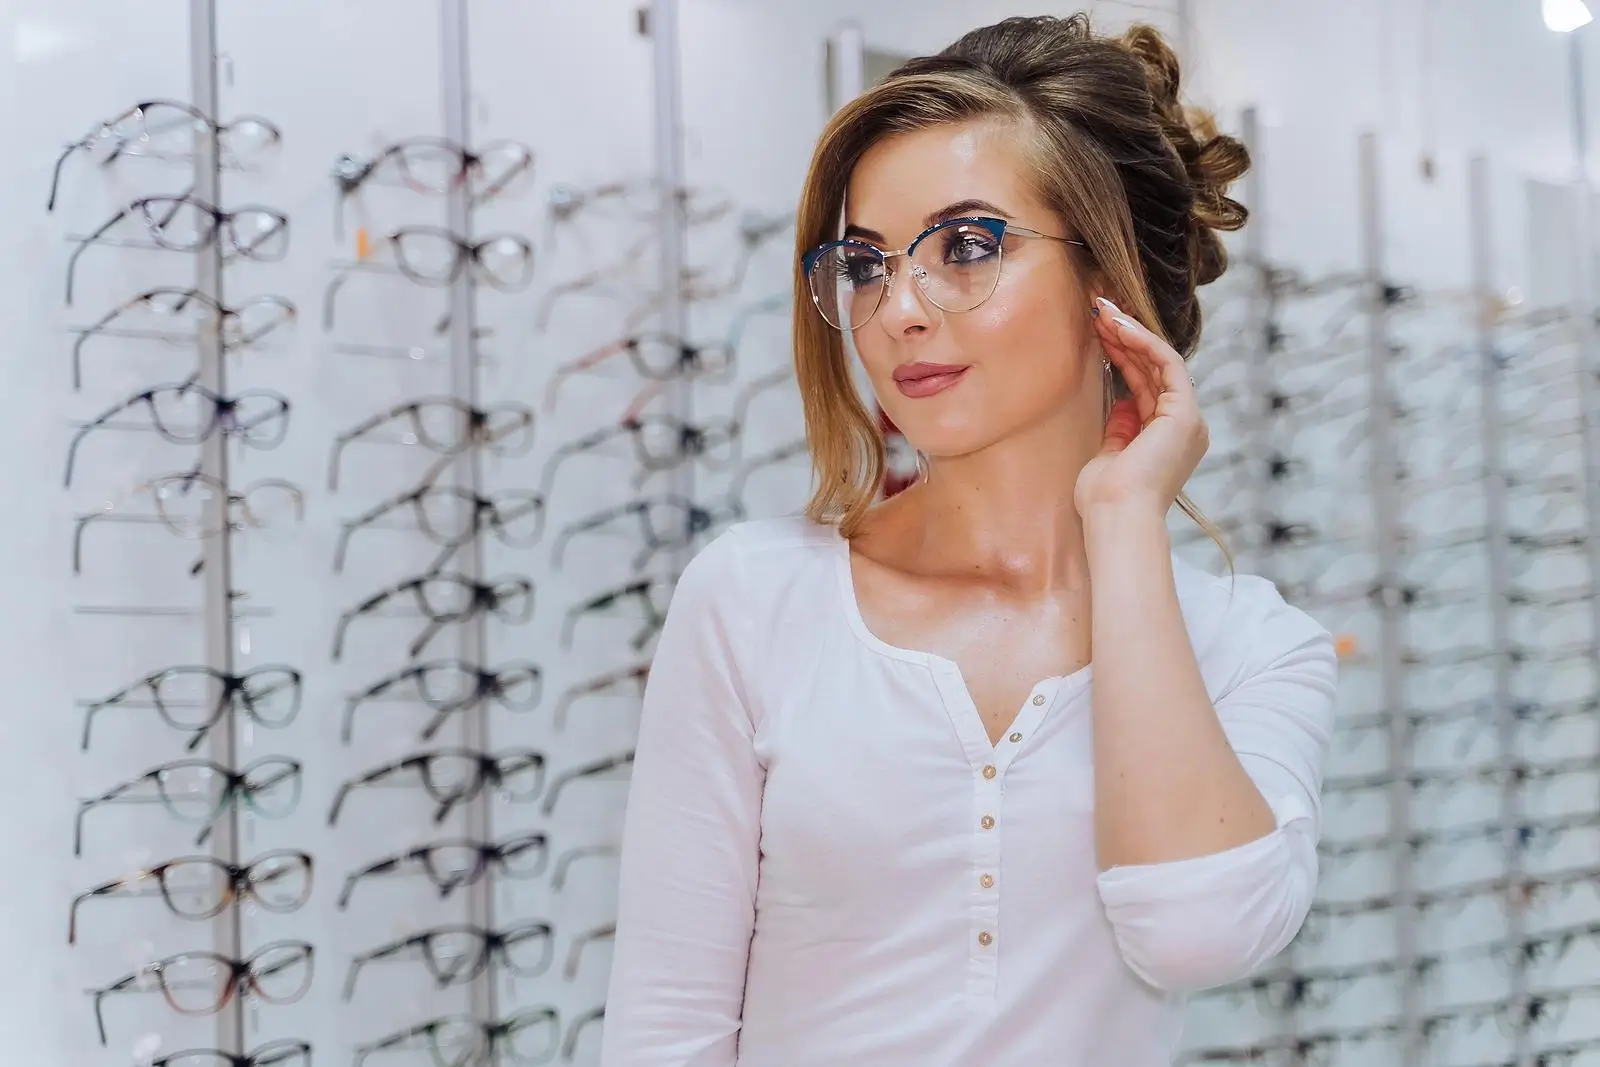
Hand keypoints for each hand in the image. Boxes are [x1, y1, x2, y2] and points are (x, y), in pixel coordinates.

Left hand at [1074, 297, 1208, 516]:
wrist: (1115, 516)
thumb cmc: (1105, 498)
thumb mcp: (1111, 454)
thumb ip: (1121, 427)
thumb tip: (1122, 403)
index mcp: (1169, 439)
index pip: (1147, 385)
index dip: (1123, 356)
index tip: (1099, 332)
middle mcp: (1185, 427)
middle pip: (1154, 369)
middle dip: (1125, 337)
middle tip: (1099, 310)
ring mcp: (1188, 420)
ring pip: (1161, 361)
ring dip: (1131, 333)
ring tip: (1103, 311)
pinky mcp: (1185, 413)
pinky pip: (1166, 364)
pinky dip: (1142, 342)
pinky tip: (1118, 326)